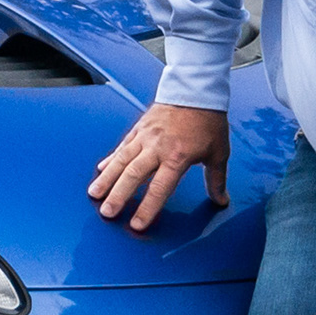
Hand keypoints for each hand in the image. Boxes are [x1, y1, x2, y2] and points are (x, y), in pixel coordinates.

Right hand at [89, 103, 228, 230]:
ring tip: (94, 194)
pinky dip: (111, 158)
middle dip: (118, 196)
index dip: (148, 208)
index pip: (160, 188)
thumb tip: (221, 200)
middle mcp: (157, 147)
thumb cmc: (208, 121)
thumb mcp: (218, 152)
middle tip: (106, 212)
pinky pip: (123, 146)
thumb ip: (216, 180)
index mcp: (177, 156)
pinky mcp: (140, 128)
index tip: (137, 224)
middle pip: (133, 175)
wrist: (197, 89)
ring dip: (107, 178)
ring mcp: (145, 136)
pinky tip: (101, 169)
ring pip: (122, 160)